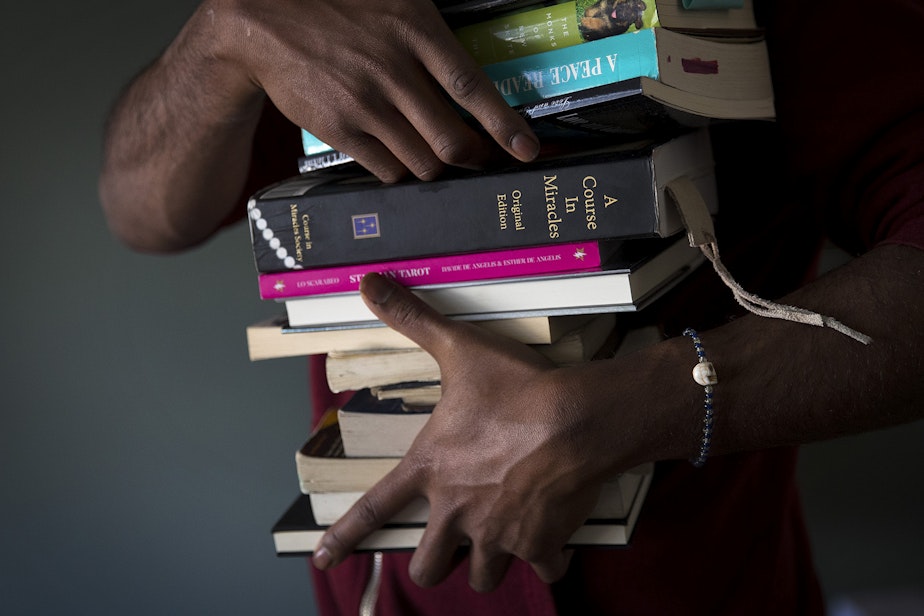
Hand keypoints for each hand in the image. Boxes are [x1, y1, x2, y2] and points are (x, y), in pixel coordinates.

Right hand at [196, 0, 538, 181]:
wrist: (263, 19)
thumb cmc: (337, 8)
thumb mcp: (395, 3)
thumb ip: (433, 39)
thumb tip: (471, 84)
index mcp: (414, 30)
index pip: (471, 87)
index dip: (503, 125)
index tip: (525, 149)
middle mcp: (392, 70)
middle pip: (451, 139)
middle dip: (472, 158)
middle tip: (478, 160)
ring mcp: (364, 104)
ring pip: (422, 162)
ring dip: (435, 166)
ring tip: (434, 155)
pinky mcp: (339, 129)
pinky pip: (386, 169)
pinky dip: (401, 170)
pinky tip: (398, 154)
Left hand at [312, 274, 630, 591]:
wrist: (579, 419)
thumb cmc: (518, 389)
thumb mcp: (459, 348)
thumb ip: (413, 319)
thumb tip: (370, 285)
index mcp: (431, 470)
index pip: (374, 510)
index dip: (345, 537)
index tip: (326, 560)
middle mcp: (457, 511)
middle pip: (429, 567)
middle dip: (434, 563)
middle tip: (447, 548)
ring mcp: (499, 534)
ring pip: (482, 578)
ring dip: (487, 564)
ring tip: (500, 540)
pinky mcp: (540, 544)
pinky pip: (543, 568)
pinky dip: (547, 558)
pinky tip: (553, 537)